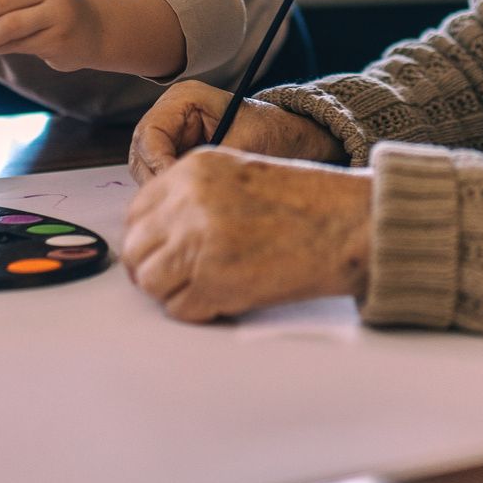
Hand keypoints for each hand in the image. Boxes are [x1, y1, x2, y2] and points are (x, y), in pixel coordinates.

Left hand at [122, 147, 370, 320]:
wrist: (346, 225)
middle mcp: (187, 204)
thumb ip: (195, 195)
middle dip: (152, 267)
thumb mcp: (239, 174)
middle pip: (136, 248)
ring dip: (172, 291)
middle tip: (176, 278)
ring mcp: (197, 244)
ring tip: (204, 288)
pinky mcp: (213, 283)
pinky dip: (196, 310)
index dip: (146, 237)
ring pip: (150, 281)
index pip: (137, 212)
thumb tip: (159, 231)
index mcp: (193, 171)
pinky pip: (179, 308)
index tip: (159, 251)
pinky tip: (223, 298)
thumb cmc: (308, 203)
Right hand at [128, 81, 345, 182]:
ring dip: (162, 188)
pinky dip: (171, 192)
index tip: (174, 186)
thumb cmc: (271, 130)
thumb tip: (186, 187)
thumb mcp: (245, 142)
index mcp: (184, 99)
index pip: (150, 133)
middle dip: (157, 179)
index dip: (157, 163)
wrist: (289, 136)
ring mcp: (173, 135)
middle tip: (178, 202)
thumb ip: (213, 162)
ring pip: (147, 168)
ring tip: (186, 204)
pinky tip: (190, 203)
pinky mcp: (178, 154)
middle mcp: (171, 114)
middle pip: (142, 152)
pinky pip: (162, 177)